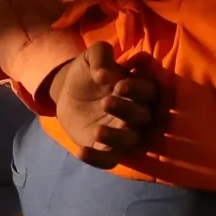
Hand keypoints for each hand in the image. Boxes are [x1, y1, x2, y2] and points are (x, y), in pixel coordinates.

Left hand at [48, 40, 156, 165]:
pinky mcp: (106, 149)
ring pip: (130, 141)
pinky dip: (97, 160)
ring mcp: (122, 133)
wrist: (67, 92)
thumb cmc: (87, 72)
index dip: (137, 90)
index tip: (119, 86)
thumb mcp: (91, 56)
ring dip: (117, 138)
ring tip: (98, 131)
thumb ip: (100, 55)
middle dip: (127, 110)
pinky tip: (81, 152)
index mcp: (137, 90)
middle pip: (142, 117)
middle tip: (106, 102)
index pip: (148, 91)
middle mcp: (135, 113)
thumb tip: (104, 73)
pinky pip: (108, 160)